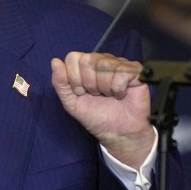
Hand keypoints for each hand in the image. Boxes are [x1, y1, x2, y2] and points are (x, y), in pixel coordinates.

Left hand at [51, 52, 153, 169]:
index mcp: (85, 65)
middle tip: (96, 95)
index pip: (73, 57)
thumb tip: (55, 61)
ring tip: (108, 96)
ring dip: (103, 87)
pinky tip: (120, 95)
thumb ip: (60, 82)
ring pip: (104, 65)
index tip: (81, 92)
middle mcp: (102, 60)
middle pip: (87, 60)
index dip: (74, 78)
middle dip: (88, 83)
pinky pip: (121, 72)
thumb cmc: (95, 115)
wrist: (117, 132)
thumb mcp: (71, 102)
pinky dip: (118, 89)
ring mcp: (119, 64)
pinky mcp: (135, 71)